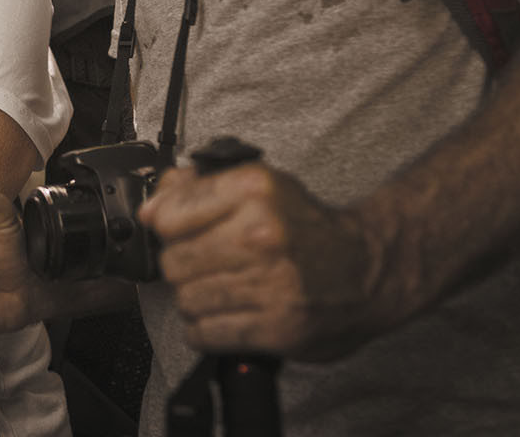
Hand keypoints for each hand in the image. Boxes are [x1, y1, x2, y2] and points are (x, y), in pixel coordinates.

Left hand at [137, 162, 391, 359]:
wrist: (368, 269)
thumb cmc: (308, 228)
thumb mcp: (259, 187)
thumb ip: (199, 188)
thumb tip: (151, 208)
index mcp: (254, 190)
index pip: (170, 214)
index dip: (166, 226)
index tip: (176, 231)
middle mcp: (263, 234)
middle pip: (174, 260)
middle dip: (182, 264)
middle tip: (206, 263)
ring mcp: (271, 283)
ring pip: (186, 298)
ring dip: (196, 298)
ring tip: (223, 288)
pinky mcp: (278, 327)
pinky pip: (205, 333)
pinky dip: (206, 328)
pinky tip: (227, 313)